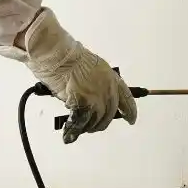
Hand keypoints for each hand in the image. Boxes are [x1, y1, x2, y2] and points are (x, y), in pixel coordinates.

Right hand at [0, 8, 136, 142]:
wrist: (56, 53)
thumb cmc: (67, 55)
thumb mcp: (90, 66)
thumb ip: (96, 82)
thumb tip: (93, 96)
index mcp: (111, 76)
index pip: (126, 97)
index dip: (130, 111)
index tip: (131, 119)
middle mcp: (107, 87)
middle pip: (109, 113)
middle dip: (101, 122)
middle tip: (93, 126)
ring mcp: (96, 96)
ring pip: (96, 120)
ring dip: (87, 127)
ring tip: (79, 127)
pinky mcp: (83, 103)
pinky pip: (80, 122)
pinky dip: (73, 130)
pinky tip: (69, 134)